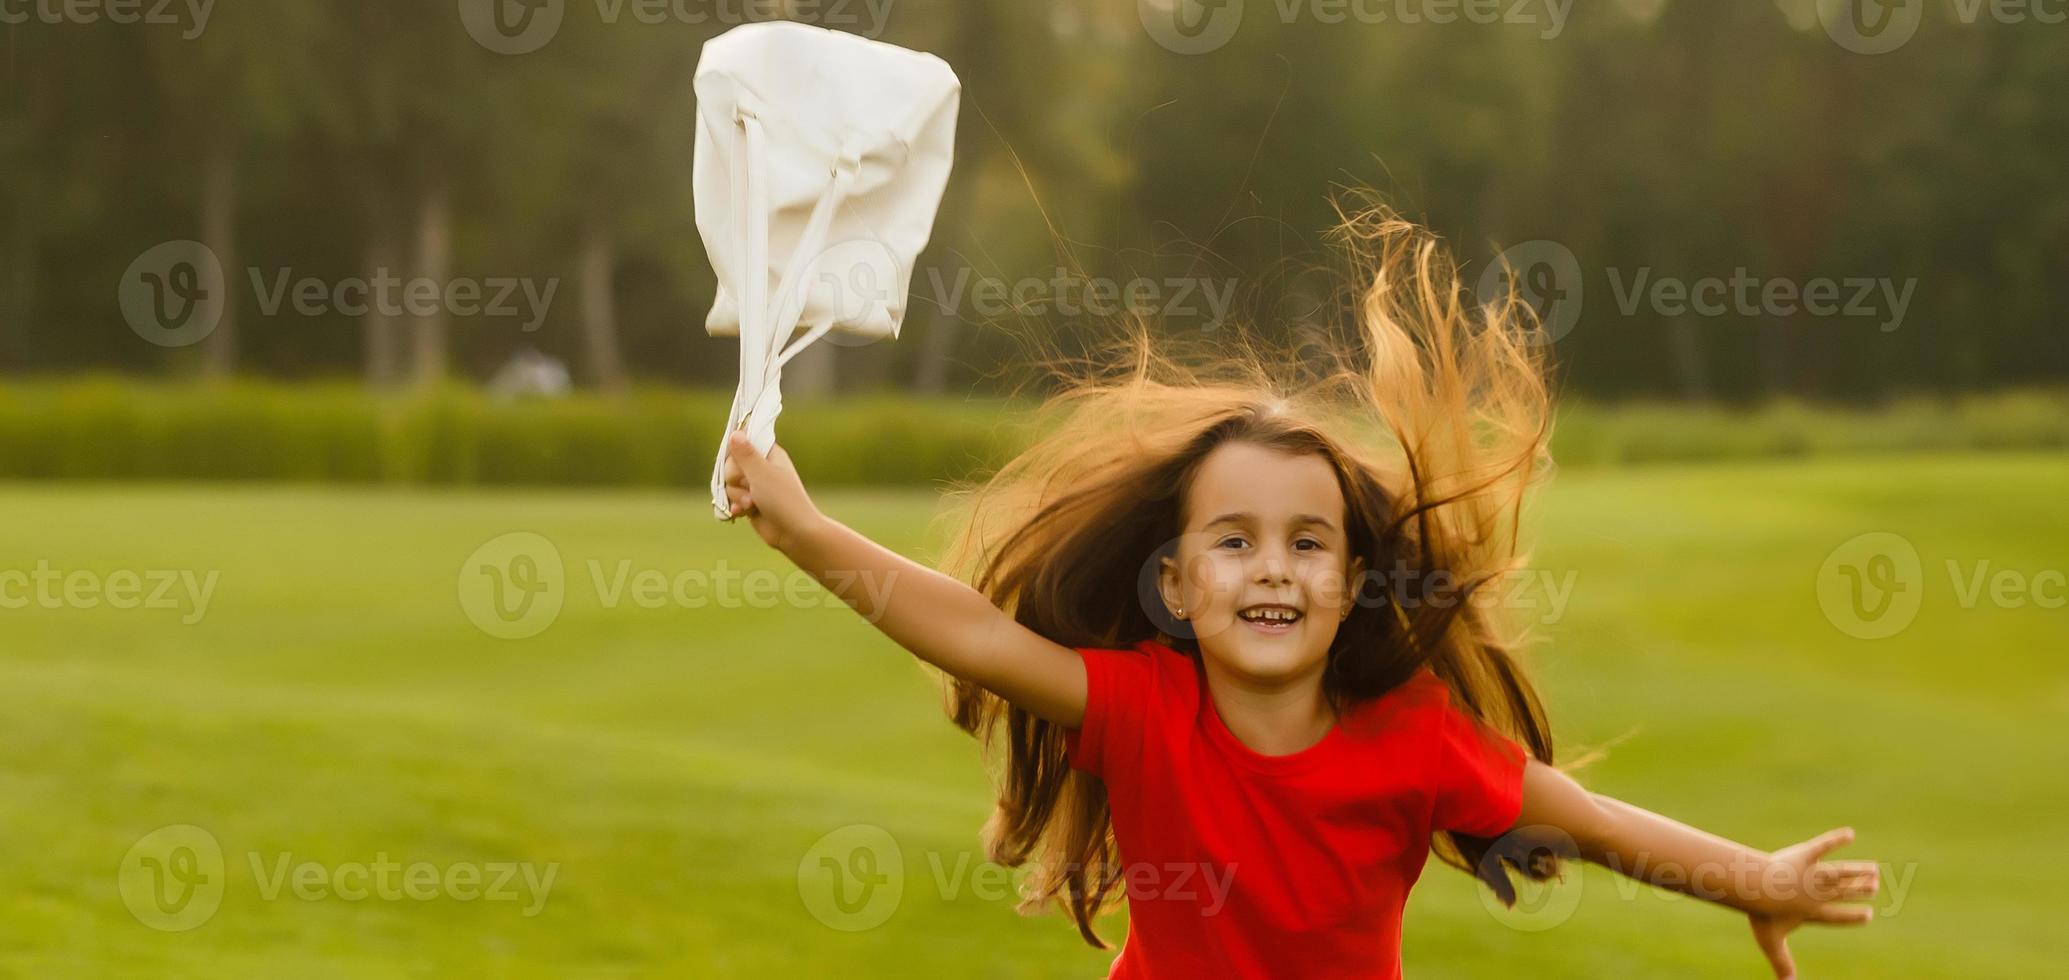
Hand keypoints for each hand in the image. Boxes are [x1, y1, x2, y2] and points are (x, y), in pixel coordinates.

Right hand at [721, 431, 821, 553]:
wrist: (793, 533)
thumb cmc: (783, 500)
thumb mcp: (762, 473)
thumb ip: (746, 454)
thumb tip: (736, 432)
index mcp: (769, 454)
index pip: (742, 442)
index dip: (736, 453)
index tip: (740, 462)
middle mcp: (762, 467)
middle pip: (731, 465)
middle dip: (735, 479)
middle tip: (749, 486)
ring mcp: (756, 485)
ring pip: (729, 484)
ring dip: (737, 495)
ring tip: (751, 504)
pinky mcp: (750, 502)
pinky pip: (732, 499)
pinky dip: (736, 506)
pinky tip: (743, 513)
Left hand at [1747, 827, 1879, 978]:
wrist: (1755, 887)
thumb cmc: (1761, 914)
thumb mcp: (1772, 942)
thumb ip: (1782, 964)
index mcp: (1812, 912)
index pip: (1837, 917)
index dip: (1853, 917)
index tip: (1868, 915)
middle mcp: (1817, 893)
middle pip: (1843, 892)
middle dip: (1860, 890)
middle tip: (1874, 886)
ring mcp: (1813, 874)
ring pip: (1841, 873)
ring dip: (1858, 871)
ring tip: (1874, 870)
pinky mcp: (1805, 855)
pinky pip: (1824, 845)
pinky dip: (1836, 839)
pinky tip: (1850, 833)